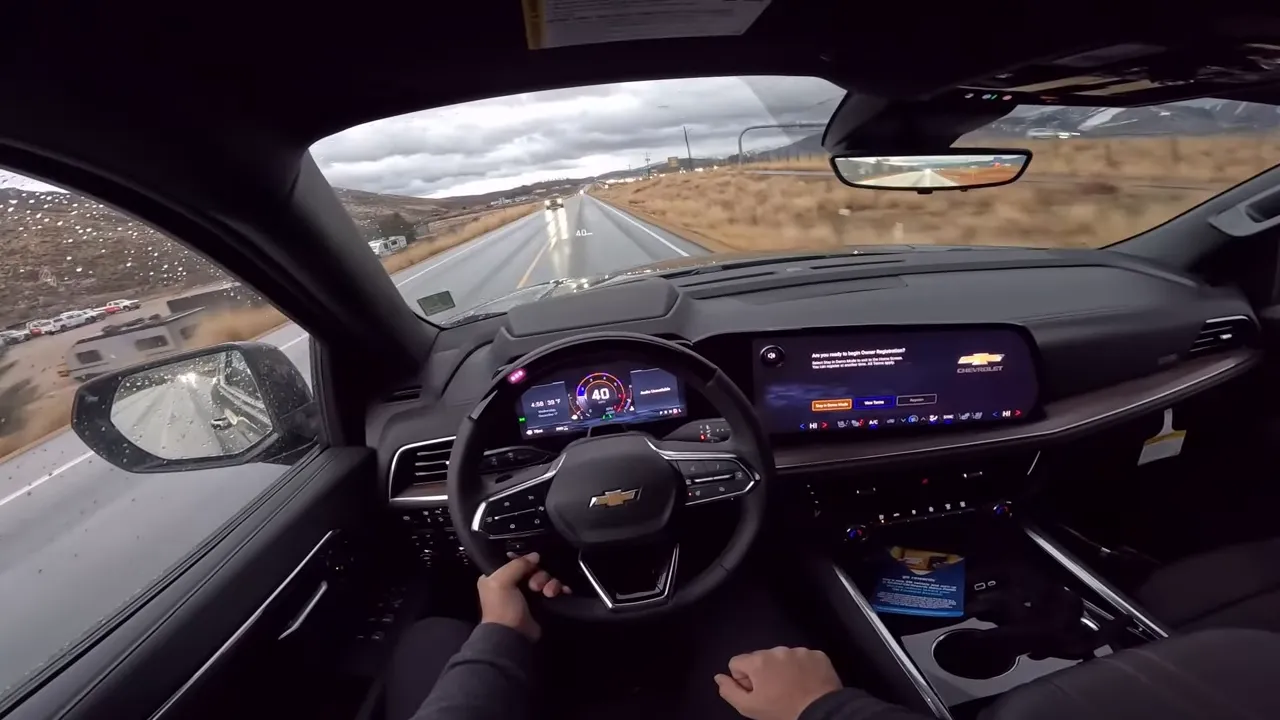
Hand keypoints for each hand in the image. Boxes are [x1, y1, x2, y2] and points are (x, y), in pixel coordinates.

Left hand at [477, 552, 571, 641]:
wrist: (513, 636)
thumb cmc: (502, 608)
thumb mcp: (502, 581)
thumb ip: (517, 564)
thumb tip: (535, 556)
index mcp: (497, 576)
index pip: (514, 559)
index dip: (525, 560)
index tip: (531, 564)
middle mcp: (512, 583)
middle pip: (533, 568)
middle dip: (539, 575)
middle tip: (535, 586)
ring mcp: (527, 594)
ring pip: (545, 578)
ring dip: (551, 583)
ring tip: (548, 593)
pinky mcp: (540, 603)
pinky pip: (553, 588)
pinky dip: (559, 589)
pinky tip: (563, 591)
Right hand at [714, 647, 842, 719]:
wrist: (821, 712)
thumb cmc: (782, 711)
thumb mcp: (750, 708)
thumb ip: (729, 691)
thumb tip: (719, 676)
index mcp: (758, 661)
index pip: (737, 663)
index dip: (743, 679)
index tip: (756, 692)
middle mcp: (777, 650)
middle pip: (760, 658)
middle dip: (763, 673)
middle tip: (775, 692)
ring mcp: (799, 650)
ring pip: (782, 658)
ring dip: (783, 669)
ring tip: (792, 688)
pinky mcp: (817, 654)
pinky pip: (803, 658)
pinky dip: (803, 668)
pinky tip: (807, 683)